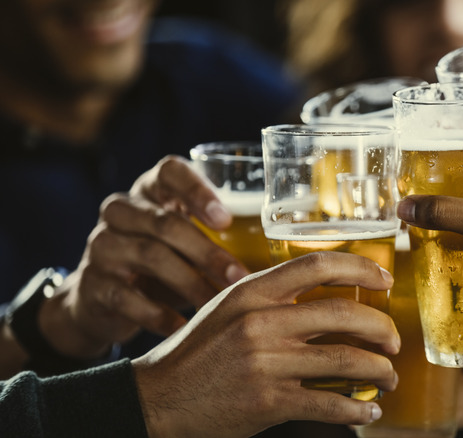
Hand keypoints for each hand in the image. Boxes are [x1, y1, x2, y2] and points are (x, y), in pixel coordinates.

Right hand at [40, 156, 249, 358]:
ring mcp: (102, 245)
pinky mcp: (92, 282)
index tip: (226, 220)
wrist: (102, 300)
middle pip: (165, 223)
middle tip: (239, 277)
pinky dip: (159, 314)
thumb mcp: (186, 242)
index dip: (197, 191)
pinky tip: (184, 328)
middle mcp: (121, 210)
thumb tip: (283, 254)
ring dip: (190, 284)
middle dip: (207, 252)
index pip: (169, 171)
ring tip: (218, 305)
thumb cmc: (164, 263)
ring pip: (149, 256)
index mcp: (150, 190)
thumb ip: (220, 237)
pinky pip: (128, 297)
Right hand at [132, 251, 400, 437]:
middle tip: (394, 341)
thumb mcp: (226, 309)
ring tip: (389, 377)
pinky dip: (357, 409)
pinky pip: (329, 403)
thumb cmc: (196, 353)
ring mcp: (266, 362)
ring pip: (345, 359)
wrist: (156, 399)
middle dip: (382, 328)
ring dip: (380, 370)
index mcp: (252, 291)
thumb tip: (326, 298)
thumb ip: (269, 298)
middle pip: (344, 314)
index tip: (385, 280)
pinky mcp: (269, 401)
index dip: (360, 268)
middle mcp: (261, 321)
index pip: (318, 265)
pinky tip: (368, 410)